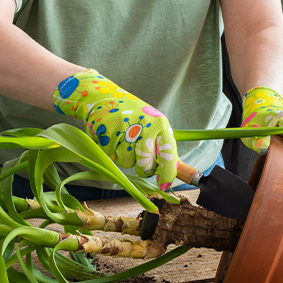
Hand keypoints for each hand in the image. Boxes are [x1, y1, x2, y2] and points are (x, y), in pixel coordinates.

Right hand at [53, 69, 178, 190]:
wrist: (104, 97)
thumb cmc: (132, 116)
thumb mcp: (152, 125)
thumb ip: (163, 147)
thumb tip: (177, 172)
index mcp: (161, 124)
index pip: (169, 154)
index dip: (167, 173)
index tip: (164, 185)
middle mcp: (146, 125)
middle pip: (146, 165)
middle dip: (141, 167)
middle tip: (136, 156)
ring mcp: (126, 128)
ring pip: (127, 163)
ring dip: (123, 158)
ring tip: (121, 140)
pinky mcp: (108, 131)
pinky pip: (110, 156)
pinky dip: (109, 151)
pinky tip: (110, 137)